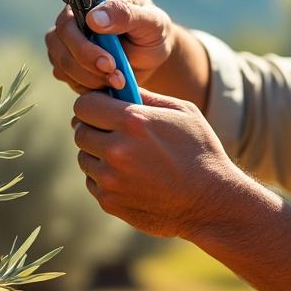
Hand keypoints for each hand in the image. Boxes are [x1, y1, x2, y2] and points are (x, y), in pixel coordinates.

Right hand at [45, 0, 173, 94]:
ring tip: (119, 81)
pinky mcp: (69, 65)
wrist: (153, 54)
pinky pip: (68, 80)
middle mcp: (71, 20)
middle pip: (58, 46)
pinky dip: (90, 87)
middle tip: (116, 76)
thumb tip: (93, 19)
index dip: (83, 46)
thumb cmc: (152, 30)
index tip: (109, 62)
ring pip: (62, 66)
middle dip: (87, 65)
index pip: (67, 22)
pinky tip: (110, 85)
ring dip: (90, 79)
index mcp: (87, 0)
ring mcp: (66, 43)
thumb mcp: (149, 18)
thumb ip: (124, 13)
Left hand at [72, 87, 251, 238]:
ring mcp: (110, 179)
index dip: (92, 104)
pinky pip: (92, 181)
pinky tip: (131, 177)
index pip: (84, 104)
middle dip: (94, 129)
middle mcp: (116, 150)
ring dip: (98, 155)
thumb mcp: (183, 113)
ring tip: (127, 157)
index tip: (102, 108)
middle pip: (80, 132)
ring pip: (84, 158)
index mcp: (133, 121)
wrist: (210, 202)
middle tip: (113, 133)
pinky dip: (105, 178)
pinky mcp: (109, 201)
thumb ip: (147, 98)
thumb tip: (119, 88)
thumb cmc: (200, 152)